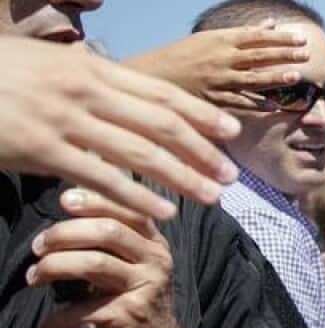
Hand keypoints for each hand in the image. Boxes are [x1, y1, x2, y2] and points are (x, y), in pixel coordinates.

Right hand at [0, 35, 239, 220]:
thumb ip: (86, 79)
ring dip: (183, 178)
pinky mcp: (41, 150)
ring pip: (141, 154)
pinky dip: (137, 198)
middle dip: (203, 151)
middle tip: (231, 175)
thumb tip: (118, 87)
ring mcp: (64, 120)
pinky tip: (162, 213)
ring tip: (211, 197)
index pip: (160, 94)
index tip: (231, 132)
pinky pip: (101, 178)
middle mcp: (84, 91)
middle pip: (162, 125)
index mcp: (89, 69)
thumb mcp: (47, 64)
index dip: (201, 114)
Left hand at [28, 188, 194, 327]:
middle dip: (64, 234)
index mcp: (154, 245)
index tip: (63, 200)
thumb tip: (72, 202)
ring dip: (53, 267)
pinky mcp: (130, 317)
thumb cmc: (136, 302)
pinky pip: (84, 311)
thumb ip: (113, 240)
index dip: (95, 201)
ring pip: (94, 264)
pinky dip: (57, 320)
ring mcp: (145, 290)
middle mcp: (155, 262)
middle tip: (38, 246)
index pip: (128, 210)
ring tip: (34, 277)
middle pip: (108, 231)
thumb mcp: (134, 266)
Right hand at [124, 20, 308, 110]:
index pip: (256, 36)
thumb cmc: (185, 55)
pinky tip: (274, 106)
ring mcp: (217, 79)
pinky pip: (238, 102)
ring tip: (296, 76)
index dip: (280, 38)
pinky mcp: (213, 99)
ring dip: (274, 77)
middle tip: (306, 54)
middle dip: (283, 54)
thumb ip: (244, 34)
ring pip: (251, 78)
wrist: (153, 75)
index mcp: (220, 40)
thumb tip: (272, 24)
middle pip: (257, 55)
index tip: (300, 38)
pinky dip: (256, 104)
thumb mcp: (211, 38)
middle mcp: (221, 58)